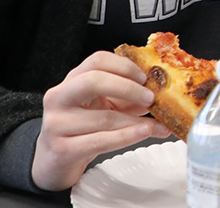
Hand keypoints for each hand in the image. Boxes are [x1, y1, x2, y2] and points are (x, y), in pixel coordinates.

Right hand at [31, 51, 169, 190]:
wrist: (57, 158)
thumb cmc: (84, 128)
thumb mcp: (105, 106)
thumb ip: (129, 97)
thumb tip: (163, 95)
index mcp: (72, 81)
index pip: (97, 61)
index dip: (125, 66)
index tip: (145, 77)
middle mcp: (60, 98)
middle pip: (93, 81)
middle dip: (127, 88)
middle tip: (151, 97)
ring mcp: (57, 123)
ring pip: (104, 117)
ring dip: (137, 121)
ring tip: (157, 125)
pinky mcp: (62, 149)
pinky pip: (101, 141)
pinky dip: (127, 137)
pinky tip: (143, 133)